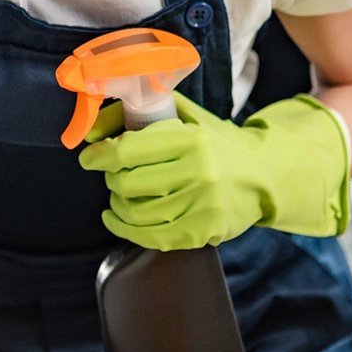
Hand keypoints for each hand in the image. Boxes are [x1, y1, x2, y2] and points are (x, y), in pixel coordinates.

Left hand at [77, 92, 350, 250]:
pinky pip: (154, 237)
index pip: (128, 150)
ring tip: (117, 196)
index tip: (89, 157)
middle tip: (110, 175)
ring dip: (117, 205)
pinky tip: (118, 219)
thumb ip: (137, 113)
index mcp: (192, 140)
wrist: (263, 173)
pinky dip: (127, 230)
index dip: (100, 155)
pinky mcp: (206, 231)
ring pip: (138, 213)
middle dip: (110, 180)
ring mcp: (204, 206)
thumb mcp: (183, 117)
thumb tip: (91, 128)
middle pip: (129, 183)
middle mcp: (200, 173)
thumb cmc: (215, 142)